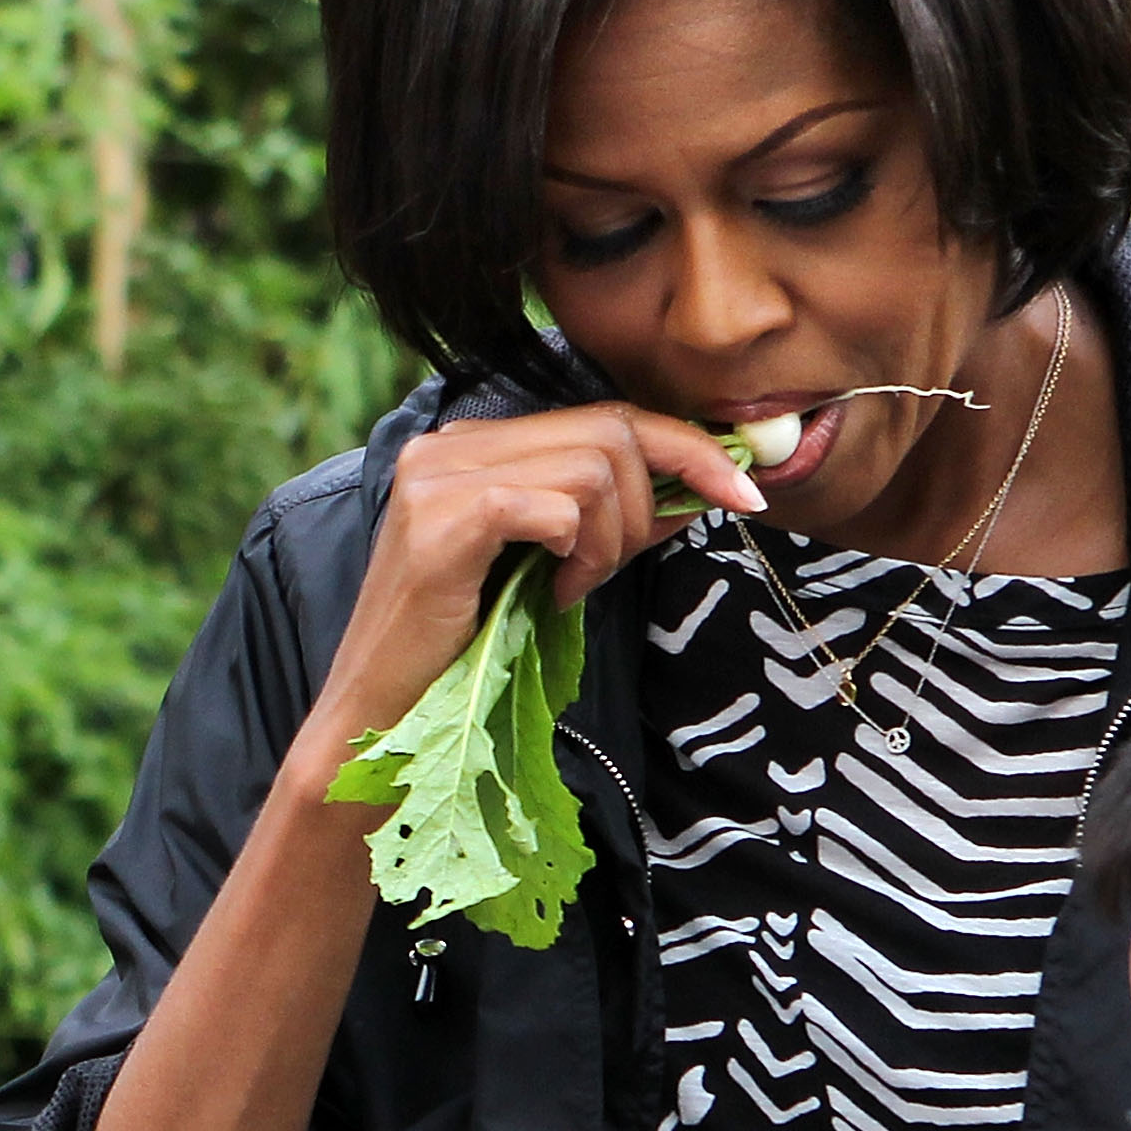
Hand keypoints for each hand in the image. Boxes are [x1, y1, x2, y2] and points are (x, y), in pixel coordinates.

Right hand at [294, 402, 764, 781]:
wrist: (385, 714)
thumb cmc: (468, 653)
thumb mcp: (552, 570)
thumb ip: (613, 523)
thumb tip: (701, 490)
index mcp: (475, 446)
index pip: (604, 415)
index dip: (687, 448)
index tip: (745, 492)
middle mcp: (452, 444)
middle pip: (610, 430)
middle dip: (650, 503)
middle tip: (619, 567)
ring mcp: (439, 475)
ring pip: (593, 468)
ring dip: (609, 541)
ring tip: (568, 590)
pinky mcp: (441, 520)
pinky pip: (557, 508)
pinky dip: (575, 553)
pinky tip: (550, 593)